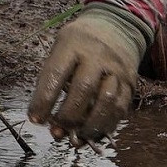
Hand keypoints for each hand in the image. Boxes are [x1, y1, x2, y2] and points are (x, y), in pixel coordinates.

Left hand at [28, 4, 152, 143]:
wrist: (117, 28)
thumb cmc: (79, 44)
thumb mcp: (61, 47)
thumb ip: (53, 79)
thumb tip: (47, 120)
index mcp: (73, 44)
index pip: (56, 73)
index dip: (44, 100)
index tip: (35, 119)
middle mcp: (97, 55)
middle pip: (84, 89)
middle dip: (68, 116)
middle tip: (56, 132)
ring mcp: (117, 69)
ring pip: (107, 101)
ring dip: (89, 125)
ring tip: (75, 138)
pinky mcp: (130, 83)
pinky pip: (120, 108)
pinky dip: (106, 126)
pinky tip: (92, 133)